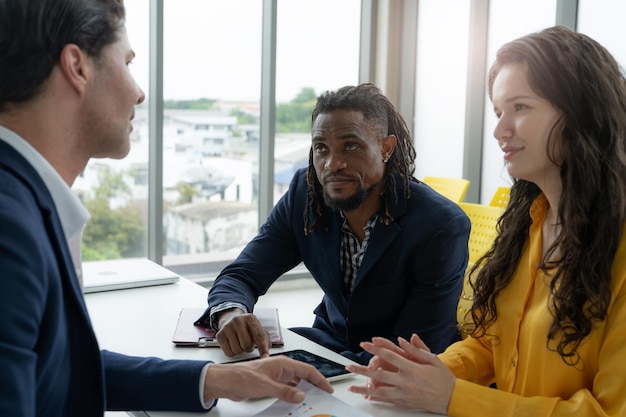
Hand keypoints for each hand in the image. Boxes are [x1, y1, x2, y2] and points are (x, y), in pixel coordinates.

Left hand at [203, 356, 333, 402]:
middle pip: (304, 375)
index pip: (307, 370)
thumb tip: (301, 395)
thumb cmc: (242, 377)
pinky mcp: (270, 383)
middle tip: (323, 395)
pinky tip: (294, 401)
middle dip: (314, 384)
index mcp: (283, 364)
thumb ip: (285, 392)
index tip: (328, 388)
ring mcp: (276, 376)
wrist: (226, 381)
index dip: (320, 379)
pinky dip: (293, 394)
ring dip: (304, 390)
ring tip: (312, 399)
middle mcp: (281, 368)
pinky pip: (287, 388)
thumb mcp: (266, 386)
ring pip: (296, 382)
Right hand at [216, 308, 271, 357]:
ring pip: (237, 350)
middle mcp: (238, 320)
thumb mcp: (258, 329)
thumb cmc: (247, 327)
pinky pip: (229, 353)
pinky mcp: (219, 335)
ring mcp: (227, 327)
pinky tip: (233, 344)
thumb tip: (266, 355)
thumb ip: (264, 340)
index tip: (265, 357)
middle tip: (248, 344)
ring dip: (241, 350)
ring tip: (240, 343)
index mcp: (250, 318)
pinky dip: (233, 352)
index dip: (262, 348)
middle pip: (246, 344)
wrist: (231, 319)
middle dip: (249, 348)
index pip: (258, 335)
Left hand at [346, 334, 454, 413]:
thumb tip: (404, 339)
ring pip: (379, 391)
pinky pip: (387, 400)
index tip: (366, 344)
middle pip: (379, 374)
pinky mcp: (405, 403)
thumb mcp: (432, 359)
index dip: (376, 349)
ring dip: (364, 388)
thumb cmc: (443, 378)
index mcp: (412, 368)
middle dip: (362, 370)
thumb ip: (416, 349)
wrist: (452, 398)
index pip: (389, 355)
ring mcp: (404, 394)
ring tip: (351, 387)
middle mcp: (405, 381)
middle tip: (349, 367)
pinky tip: (366, 396)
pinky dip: (376, 398)